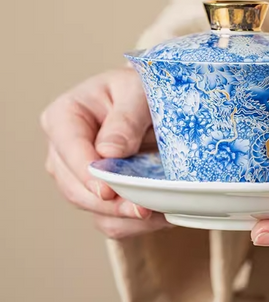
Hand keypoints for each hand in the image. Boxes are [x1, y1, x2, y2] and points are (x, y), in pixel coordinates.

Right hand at [42, 67, 169, 238]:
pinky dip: (133, 222)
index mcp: (64, 116)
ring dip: (125, 216)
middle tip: (144, 208)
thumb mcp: (137, 92)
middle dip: (110, 203)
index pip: (69, 150)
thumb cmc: (140, 90)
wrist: (150, 101)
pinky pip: (109, 220)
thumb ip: (125, 119)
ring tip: (160, 211)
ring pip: (92, 209)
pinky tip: (159, 215)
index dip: (87, 174)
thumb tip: (108, 152)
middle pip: (76, 188)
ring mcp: (77, 175)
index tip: (109, 190)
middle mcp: (63, 150)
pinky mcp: (96, 193)